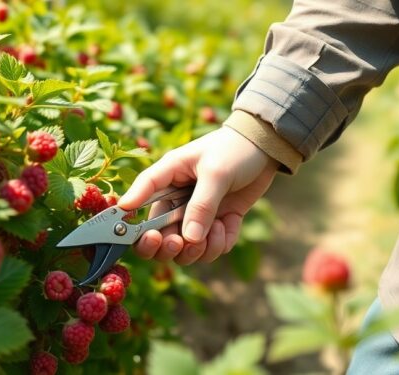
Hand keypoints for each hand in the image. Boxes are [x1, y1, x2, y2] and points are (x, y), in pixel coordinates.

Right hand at [118, 126, 278, 264]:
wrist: (266, 148)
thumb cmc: (234, 149)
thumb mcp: (216, 172)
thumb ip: (201, 205)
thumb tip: (189, 239)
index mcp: (166, 178)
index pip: (139, 201)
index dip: (132, 223)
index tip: (146, 237)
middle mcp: (176, 200)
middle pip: (157, 238)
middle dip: (167, 247)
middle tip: (179, 243)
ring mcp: (196, 215)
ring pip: (185, 250)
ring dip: (199, 249)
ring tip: (216, 229)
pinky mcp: (217, 224)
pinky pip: (211, 248)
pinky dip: (220, 244)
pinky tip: (230, 223)